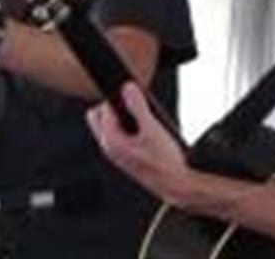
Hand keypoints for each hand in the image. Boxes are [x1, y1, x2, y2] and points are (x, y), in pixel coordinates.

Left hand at [86, 82, 189, 202]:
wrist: (176, 186)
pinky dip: (129, 127)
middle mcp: (109, 148)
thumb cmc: (165, 163)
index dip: (118, 99)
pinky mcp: (125, 155)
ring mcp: (116, 153)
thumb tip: (127, 87)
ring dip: (122, 116)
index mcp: (111, 141)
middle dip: (112, 107)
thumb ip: (138, 106)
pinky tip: (147, 128)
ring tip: (144, 117)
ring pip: (109, 125)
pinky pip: (119, 134)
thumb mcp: (152, 129)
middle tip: (134, 105)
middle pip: (98, 116)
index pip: (103, 108)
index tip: (132, 95)